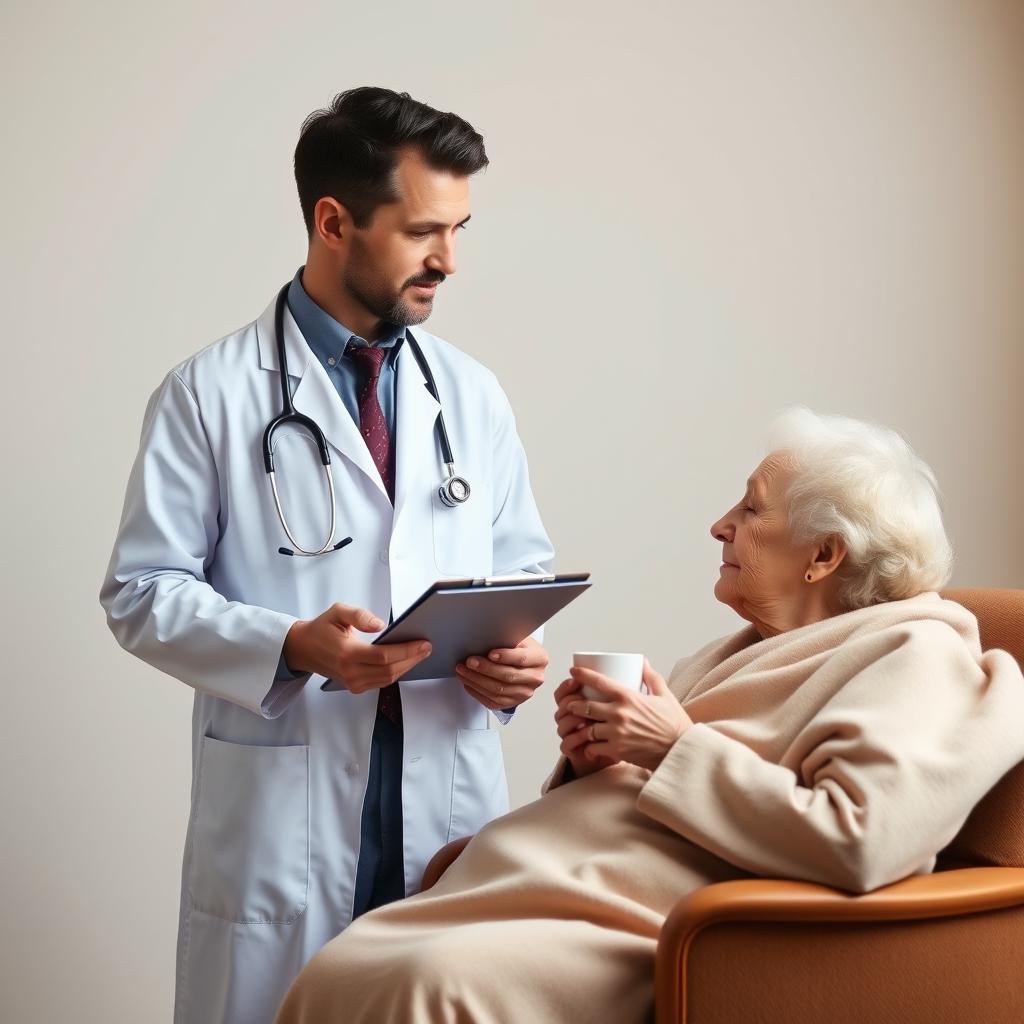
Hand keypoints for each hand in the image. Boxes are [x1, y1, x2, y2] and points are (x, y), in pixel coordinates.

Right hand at [283, 603, 431, 693]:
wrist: (303, 649)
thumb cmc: (322, 629)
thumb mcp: (337, 611)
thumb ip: (359, 615)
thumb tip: (380, 624)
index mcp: (347, 653)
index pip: (384, 656)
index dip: (407, 651)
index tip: (423, 642)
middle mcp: (350, 672)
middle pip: (390, 670)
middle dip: (412, 659)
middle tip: (427, 647)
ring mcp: (352, 682)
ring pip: (388, 678)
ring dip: (407, 667)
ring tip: (420, 653)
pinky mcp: (355, 687)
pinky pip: (381, 682)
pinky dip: (396, 672)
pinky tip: (406, 661)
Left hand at [455, 636, 549, 711]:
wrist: (523, 664)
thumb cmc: (518, 648)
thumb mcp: (518, 638)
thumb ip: (507, 638)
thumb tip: (486, 636)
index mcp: (539, 659)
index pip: (522, 658)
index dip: (505, 656)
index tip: (490, 653)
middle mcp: (535, 678)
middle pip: (508, 676)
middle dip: (485, 669)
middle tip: (469, 662)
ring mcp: (525, 693)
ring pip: (498, 691)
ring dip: (476, 681)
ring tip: (463, 671)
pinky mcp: (513, 703)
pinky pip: (493, 701)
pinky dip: (477, 692)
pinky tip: (468, 682)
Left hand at [561, 659, 692, 771]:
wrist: (681, 751)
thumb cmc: (674, 723)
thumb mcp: (665, 695)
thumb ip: (652, 677)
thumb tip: (643, 662)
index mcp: (628, 697)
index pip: (599, 681)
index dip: (582, 674)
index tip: (573, 671)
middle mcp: (619, 713)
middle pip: (585, 706)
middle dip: (574, 705)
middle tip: (571, 704)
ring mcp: (617, 733)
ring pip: (586, 729)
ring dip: (580, 728)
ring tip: (578, 726)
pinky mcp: (617, 751)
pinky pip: (594, 748)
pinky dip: (590, 747)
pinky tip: (590, 746)